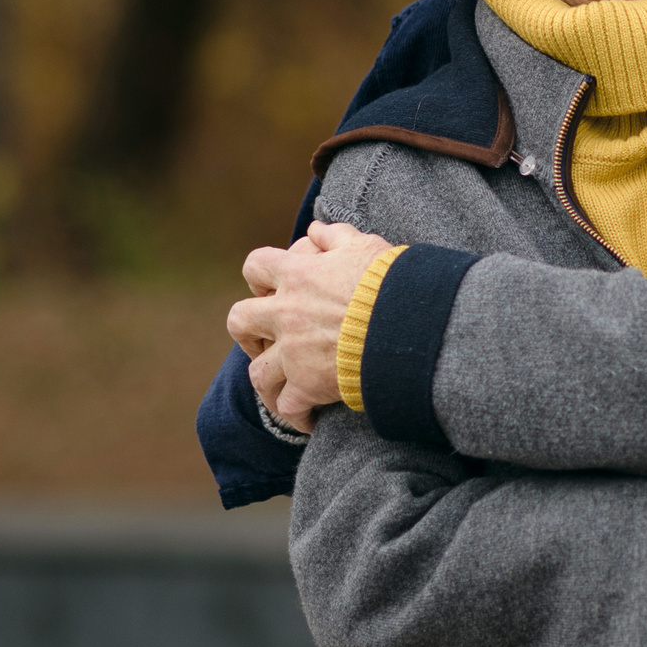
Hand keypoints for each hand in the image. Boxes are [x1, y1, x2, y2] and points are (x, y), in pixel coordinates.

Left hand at [227, 221, 395, 431]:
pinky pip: (287, 407)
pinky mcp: (308, 385)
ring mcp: (293, 353)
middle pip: (239, 321)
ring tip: (282, 386)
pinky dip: (295, 415)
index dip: (260, 278)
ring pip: (257, 373)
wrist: (408, 323)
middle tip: (266, 339)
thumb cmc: (391, 282)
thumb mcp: (365, 246)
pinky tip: (307, 418)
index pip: (256, 266)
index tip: (273, 289)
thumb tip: (316, 228)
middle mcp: (286, 314)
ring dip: (267, 379)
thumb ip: (336, 236)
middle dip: (247, 332)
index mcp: (297, 275)